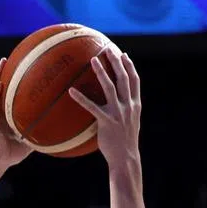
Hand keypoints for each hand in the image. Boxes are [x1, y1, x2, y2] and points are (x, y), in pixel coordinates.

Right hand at [0, 58, 32, 169]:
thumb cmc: (12, 154)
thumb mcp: (29, 140)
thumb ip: (39, 132)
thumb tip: (57, 129)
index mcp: (5, 114)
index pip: (8, 93)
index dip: (12, 80)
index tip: (19, 67)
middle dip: (3, 72)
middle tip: (8, 58)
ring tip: (2, 62)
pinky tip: (0, 84)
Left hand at [68, 46, 140, 169]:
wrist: (125, 158)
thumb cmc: (124, 143)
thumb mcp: (129, 124)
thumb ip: (125, 112)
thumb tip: (115, 106)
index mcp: (135, 105)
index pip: (135, 81)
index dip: (130, 66)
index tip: (124, 55)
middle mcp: (128, 105)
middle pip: (124, 78)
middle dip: (117, 62)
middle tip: (108, 50)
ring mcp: (118, 113)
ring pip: (110, 87)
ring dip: (101, 72)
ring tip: (93, 59)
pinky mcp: (107, 121)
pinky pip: (92, 107)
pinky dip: (81, 98)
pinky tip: (71, 91)